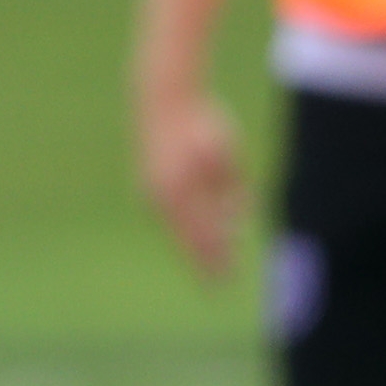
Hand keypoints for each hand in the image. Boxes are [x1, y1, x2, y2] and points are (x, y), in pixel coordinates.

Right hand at [137, 88, 245, 280]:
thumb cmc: (203, 124)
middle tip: (217, 286)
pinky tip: (192, 236)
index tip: (228, 278)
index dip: (216, 257)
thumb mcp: (227, 157)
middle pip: (187, 237)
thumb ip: (232, 191)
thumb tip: (236, 221)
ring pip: (176, 229)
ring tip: (208, 264)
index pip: (203, 233)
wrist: (164, 100)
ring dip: (193, 246)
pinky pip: (168, 217)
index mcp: (184, 188)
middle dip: (203, 260)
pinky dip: (182, 229)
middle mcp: (163, 195)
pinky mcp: (148, 187)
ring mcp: (152, 192)